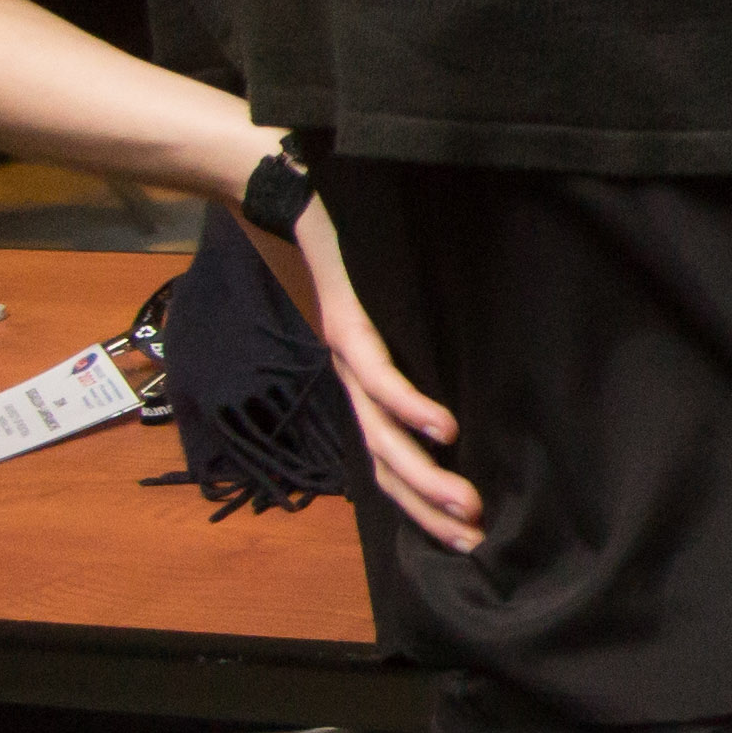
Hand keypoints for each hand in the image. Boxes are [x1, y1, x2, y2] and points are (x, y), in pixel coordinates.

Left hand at [240, 188, 478, 552]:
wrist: (262, 191)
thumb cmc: (312, 237)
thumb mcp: (356, 291)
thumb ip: (383, 322)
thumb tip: (428, 353)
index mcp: (342, 376)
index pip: (381, 448)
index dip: (416, 493)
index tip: (457, 531)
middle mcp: (337, 377)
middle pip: (382, 457)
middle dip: (425, 505)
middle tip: (470, 541)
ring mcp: (336, 352)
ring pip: (379, 432)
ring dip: (420, 475)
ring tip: (462, 507)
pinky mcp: (339, 321)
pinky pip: (375, 373)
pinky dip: (407, 404)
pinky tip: (442, 430)